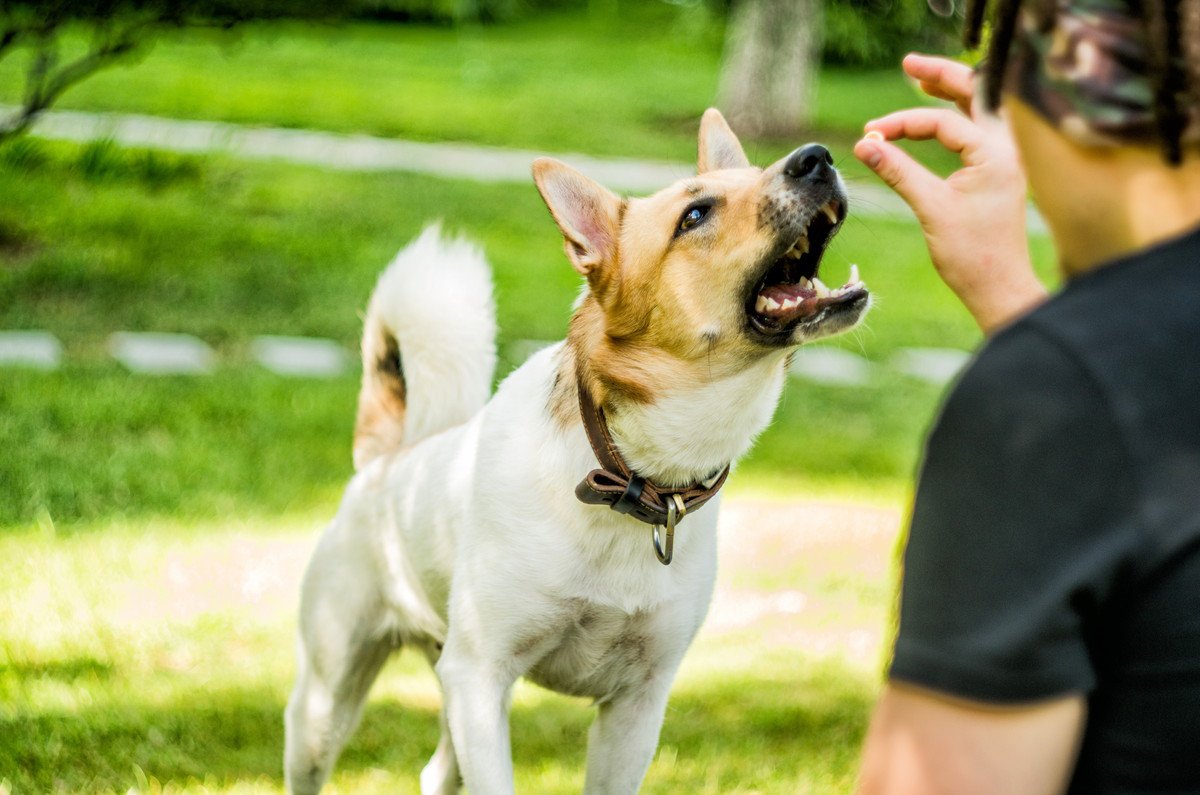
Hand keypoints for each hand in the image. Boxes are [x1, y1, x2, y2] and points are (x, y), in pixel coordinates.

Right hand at [854, 54, 1047, 333]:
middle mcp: (1007, 150)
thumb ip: (898, 171)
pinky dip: (957, 118)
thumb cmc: (972, 255)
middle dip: (941, 77)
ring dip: (951, 93)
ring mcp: (1006, 160)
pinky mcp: (999, 172)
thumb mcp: (930, 209)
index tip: (871, 135)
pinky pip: (979, 131)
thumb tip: (865, 145)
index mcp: (995, 155)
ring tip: (921, 79)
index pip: (945, 122)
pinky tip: (938, 116)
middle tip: (909, 64)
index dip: (904, 124)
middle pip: (976, 95)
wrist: (999, 288)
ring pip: (980, 110)